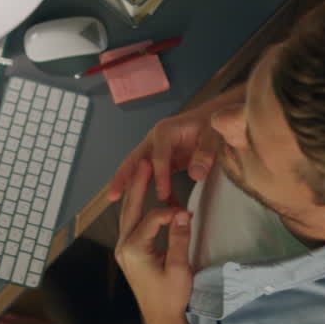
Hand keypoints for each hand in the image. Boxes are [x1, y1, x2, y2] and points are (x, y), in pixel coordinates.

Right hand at [106, 102, 224, 202]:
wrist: (211, 118)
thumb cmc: (211, 126)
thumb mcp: (213, 137)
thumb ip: (205, 155)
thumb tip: (196, 176)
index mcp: (165, 132)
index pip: (158, 157)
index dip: (160, 177)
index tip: (162, 196)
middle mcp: (154, 139)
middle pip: (134, 159)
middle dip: (122, 177)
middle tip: (111, 196)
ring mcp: (153, 148)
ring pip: (135, 167)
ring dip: (125, 182)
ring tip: (113, 199)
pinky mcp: (157, 158)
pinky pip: (146, 174)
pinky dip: (142, 187)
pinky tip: (145, 204)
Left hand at [114, 160, 193, 323]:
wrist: (160, 318)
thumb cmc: (171, 297)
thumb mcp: (179, 269)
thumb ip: (178, 239)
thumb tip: (182, 212)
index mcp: (134, 250)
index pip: (151, 219)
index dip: (169, 212)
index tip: (187, 213)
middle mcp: (123, 247)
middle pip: (130, 209)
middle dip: (137, 184)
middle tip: (144, 162)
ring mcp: (123, 249)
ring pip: (128, 214)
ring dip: (136, 193)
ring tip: (142, 171)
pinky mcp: (128, 252)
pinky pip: (131, 223)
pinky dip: (137, 207)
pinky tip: (144, 196)